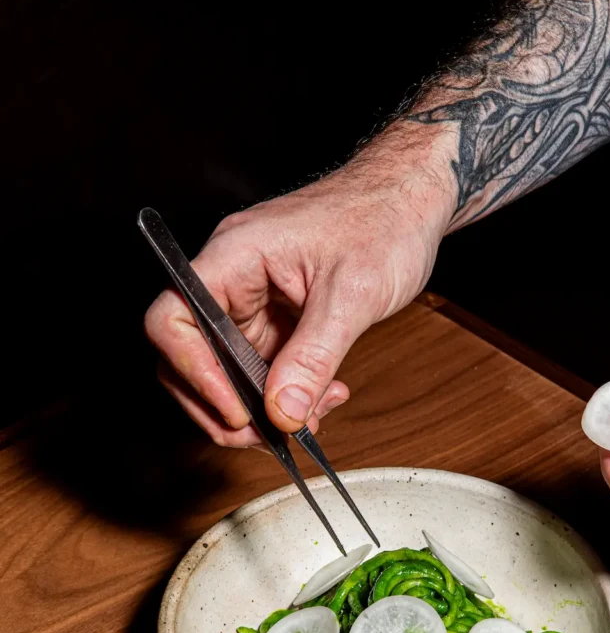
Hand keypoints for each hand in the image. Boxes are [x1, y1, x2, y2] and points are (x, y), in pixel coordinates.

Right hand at [144, 126, 453, 446]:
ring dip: (261, 407)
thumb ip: (315, 356)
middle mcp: (233, 278)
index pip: (174, 319)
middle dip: (224, 405)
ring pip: (228, 371)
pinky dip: (286, 393)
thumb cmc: (384, 217)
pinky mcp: (276, 317)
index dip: (194, 372)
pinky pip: (263, 367)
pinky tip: (321, 397)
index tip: (236, 409)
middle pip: (190, 356)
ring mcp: (253, 299)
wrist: (412, 197)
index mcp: (234, 255)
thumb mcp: (353, 293)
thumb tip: (283, 411)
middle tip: (268, 435)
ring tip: (308, 418)